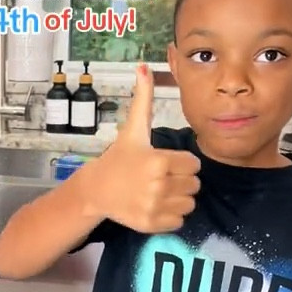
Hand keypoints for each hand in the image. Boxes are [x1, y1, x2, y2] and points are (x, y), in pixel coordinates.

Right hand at [86, 65, 200, 232]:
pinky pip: (179, 222)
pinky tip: (156, 206)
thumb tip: (144, 66)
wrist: (97, 189)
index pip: (194, 165)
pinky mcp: (151, 224)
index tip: (166, 163)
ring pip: (189, 204)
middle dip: (182, 181)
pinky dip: (171, 216)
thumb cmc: (119, 157)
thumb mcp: (133, 129)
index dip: (183, 163)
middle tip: (162, 178)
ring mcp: (154, 207)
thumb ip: (143, 99)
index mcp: (159, 160)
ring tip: (160, 192)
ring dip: (179, 199)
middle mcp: (158, 185)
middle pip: (194, 185)